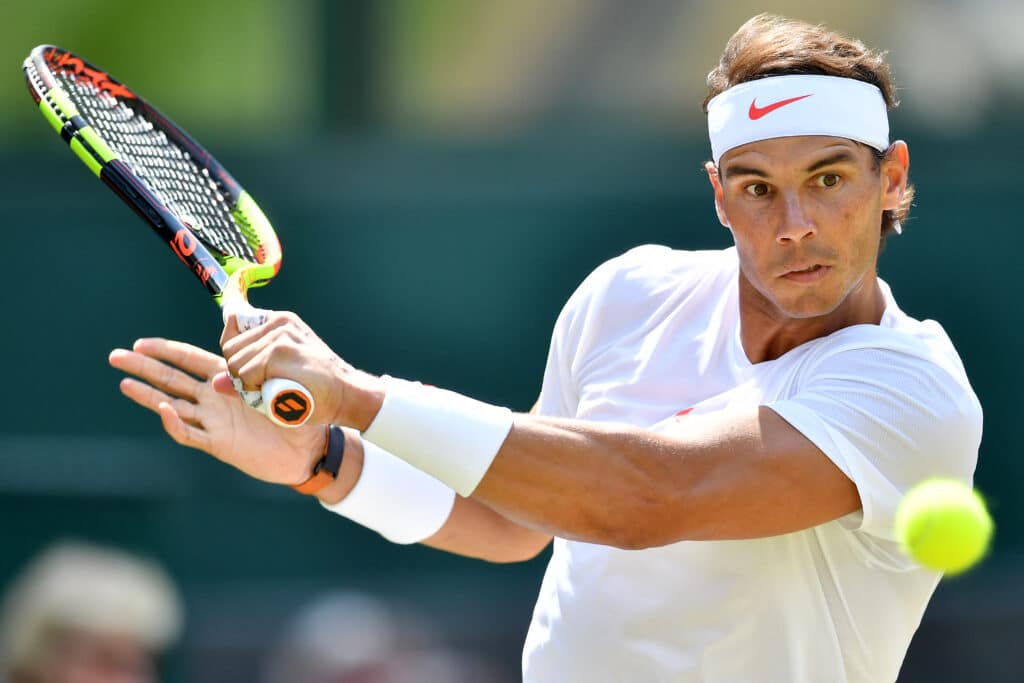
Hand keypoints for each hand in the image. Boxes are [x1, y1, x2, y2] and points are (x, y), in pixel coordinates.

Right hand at [109, 338, 325, 485]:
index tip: (140, 343)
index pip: (189, 358)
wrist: (309, 448)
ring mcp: (214, 421)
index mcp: (228, 378)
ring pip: (173, 405)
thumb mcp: (280, 379)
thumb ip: (260, 360)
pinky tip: (163, 410)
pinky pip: (191, 433)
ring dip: (149, 395)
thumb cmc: (298, 410)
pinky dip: (176, 423)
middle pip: (172, 379)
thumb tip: (245, 331)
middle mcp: (215, 398)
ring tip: (124, 383)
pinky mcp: (218, 443)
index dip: (164, 350)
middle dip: (144, 367)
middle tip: (115, 356)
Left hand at [220, 311, 383, 428]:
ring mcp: (278, 335)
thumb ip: (249, 372)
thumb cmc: (316, 388)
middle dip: (240, 372)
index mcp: (279, 321)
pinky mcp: (278, 351)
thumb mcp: (281, 373)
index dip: (234, 352)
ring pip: (235, 363)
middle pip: (230, 348)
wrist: (347, 394)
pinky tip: (276, 391)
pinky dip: (255, 389)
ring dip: (248, 384)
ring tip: (274, 389)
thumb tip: (216, 382)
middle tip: (265, 385)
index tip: (248, 372)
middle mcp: (277, 322)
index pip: (234, 325)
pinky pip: (246, 374)